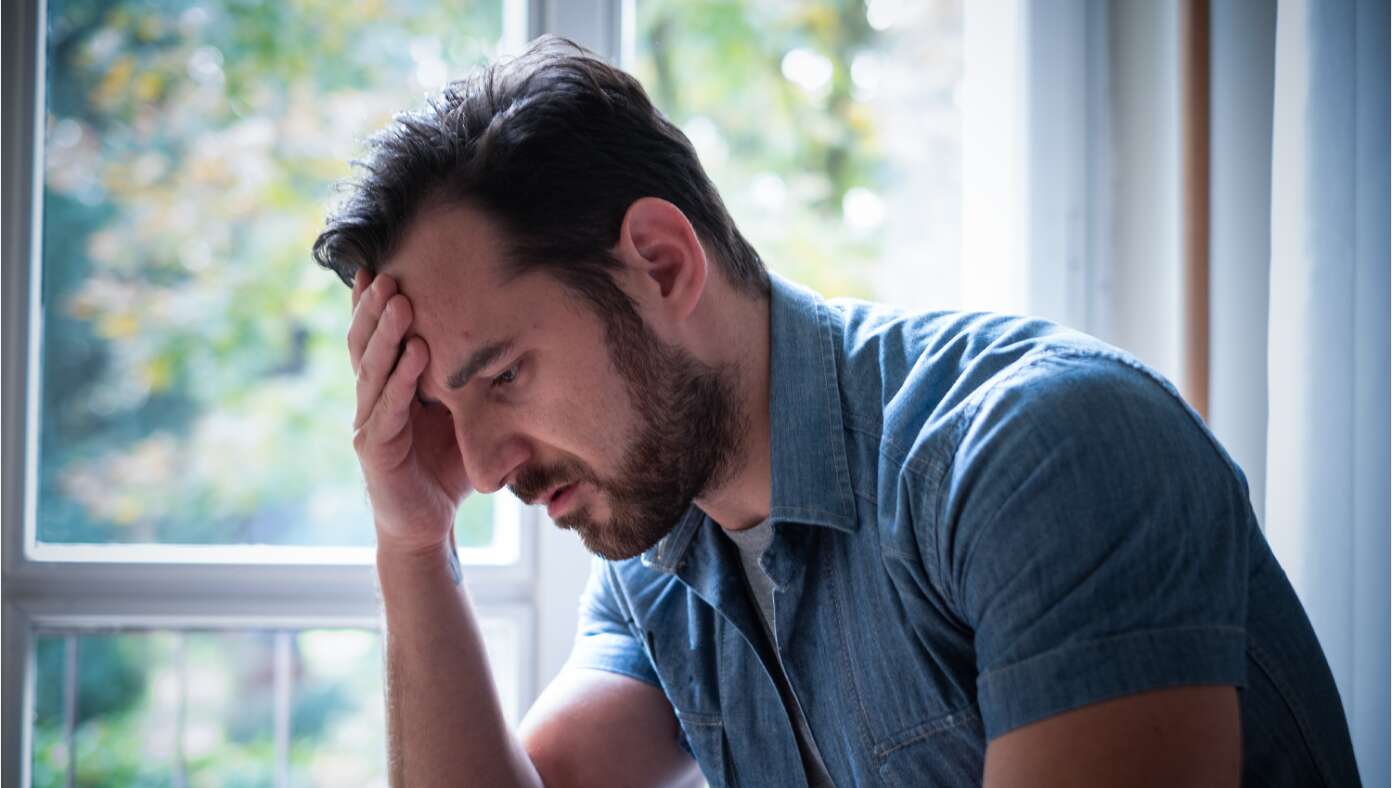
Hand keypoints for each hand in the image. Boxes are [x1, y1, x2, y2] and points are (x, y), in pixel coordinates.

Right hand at [348, 269, 471, 555]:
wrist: (428, 524)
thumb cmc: (447, 466)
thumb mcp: (466, 416)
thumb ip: (476, 384)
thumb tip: (522, 345)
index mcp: (389, 385)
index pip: (376, 336)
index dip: (373, 303)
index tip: (381, 262)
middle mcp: (371, 398)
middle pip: (366, 344)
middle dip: (376, 308)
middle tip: (389, 272)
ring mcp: (368, 422)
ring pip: (373, 370)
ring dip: (387, 334)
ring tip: (401, 301)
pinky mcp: (374, 449)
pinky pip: (387, 409)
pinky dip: (401, 381)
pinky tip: (415, 356)